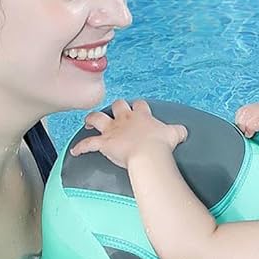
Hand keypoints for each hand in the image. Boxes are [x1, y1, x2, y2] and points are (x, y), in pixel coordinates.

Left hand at [71, 99, 187, 168]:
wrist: (148, 154)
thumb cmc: (161, 144)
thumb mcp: (175, 134)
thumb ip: (178, 131)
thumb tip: (183, 131)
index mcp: (142, 116)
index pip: (139, 105)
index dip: (138, 106)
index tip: (138, 108)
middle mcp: (125, 119)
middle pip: (117, 105)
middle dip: (115, 107)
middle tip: (114, 112)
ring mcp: (112, 130)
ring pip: (97, 118)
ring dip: (92, 119)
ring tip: (88, 121)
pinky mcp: (103, 143)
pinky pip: (87, 144)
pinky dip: (80, 148)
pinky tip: (74, 151)